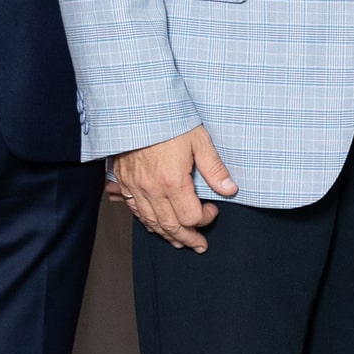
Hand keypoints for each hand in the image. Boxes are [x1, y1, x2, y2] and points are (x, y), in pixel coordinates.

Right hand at [107, 123, 236, 249]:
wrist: (135, 107)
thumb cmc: (168, 121)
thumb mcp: (199, 141)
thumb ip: (214, 169)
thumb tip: (229, 189)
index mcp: (173, 181)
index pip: (190, 216)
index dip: (205, 219)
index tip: (213, 211)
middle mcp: (151, 189)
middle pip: (170, 226)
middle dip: (187, 238)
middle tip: (198, 245)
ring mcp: (135, 187)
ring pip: (151, 222)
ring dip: (166, 235)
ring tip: (179, 242)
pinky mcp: (124, 181)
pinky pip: (135, 210)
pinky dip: (147, 222)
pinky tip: (156, 225)